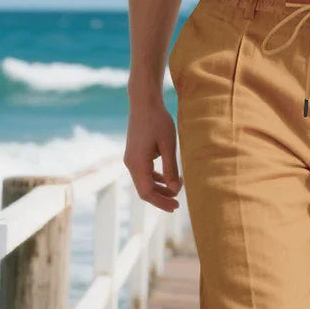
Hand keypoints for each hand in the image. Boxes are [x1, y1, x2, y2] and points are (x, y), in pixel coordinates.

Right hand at [124, 94, 181, 212]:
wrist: (144, 102)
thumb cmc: (158, 120)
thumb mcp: (169, 145)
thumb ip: (171, 168)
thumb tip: (174, 190)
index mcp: (137, 162)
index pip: (147, 192)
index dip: (161, 202)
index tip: (176, 206)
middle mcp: (131, 164)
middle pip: (144, 191)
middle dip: (161, 199)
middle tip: (178, 204)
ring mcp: (131, 160)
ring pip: (144, 183)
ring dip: (160, 189)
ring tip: (177, 188)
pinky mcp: (135, 156)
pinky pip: (144, 174)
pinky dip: (156, 179)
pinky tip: (169, 179)